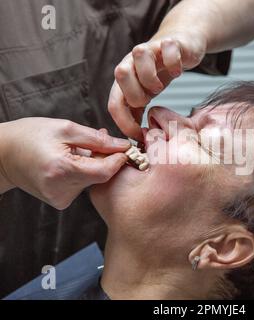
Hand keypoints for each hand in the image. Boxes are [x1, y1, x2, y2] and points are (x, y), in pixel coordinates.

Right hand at [0, 118, 129, 209]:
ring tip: (80, 149)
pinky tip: (73, 161)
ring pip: (93, 181)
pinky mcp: (60, 201)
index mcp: (62, 169)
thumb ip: (96, 139)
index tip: (124, 148)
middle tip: (101, 142)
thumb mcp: (65, 129)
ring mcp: (60, 198)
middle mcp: (61, 189)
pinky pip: (82, 185)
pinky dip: (84, 172)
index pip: (105, 171)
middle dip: (106, 158)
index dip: (119, 159)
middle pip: (101, 176)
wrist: (3, 155)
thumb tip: (122, 145)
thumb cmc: (30, 136)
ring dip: (94, 164)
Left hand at [108, 31, 206, 140]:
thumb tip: (136, 138)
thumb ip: (137, 112)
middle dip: (136, 95)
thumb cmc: (161, 71)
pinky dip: (174, 65)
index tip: (139, 135)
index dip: (125, 123)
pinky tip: (177, 72)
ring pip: (140, 54)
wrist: (180, 44)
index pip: (114, 103)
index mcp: (124, 79)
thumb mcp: (146, 95)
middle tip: (150, 101)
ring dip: (151, 77)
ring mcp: (150, 49)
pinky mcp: (169, 42)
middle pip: (121, 74)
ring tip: (161, 86)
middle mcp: (132, 61)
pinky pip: (169, 51)